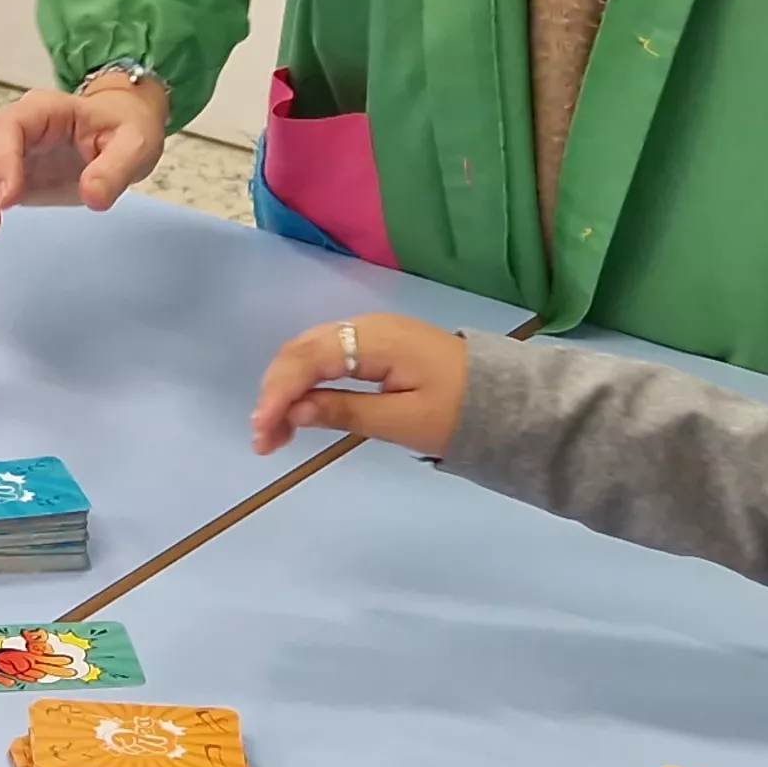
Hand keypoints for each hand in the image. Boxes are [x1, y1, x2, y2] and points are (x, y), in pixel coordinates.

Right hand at [0, 79, 169, 246]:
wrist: (120, 127)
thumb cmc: (126, 131)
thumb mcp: (136, 146)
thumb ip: (115, 170)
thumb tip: (92, 197)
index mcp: (43, 111)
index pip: (7, 128)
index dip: (1, 162)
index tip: (7, 202)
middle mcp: (13, 125)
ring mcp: (1, 148)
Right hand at [248, 314, 467, 456]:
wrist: (505, 397)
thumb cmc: (459, 411)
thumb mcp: (404, 421)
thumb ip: (347, 412)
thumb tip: (294, 412)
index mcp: (376, 340)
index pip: (310, 359)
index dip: (279, 393)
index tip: (262, 432)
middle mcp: (367, 327)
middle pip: (302, 350)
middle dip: (275, 391)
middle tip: (262, 439)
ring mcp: (370, 333)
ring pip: (310, 351)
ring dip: (286, 387)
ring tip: (274, 432)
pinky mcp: (376, 345)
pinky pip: (327, 356)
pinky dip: (306, 381)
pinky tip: (298, 409)